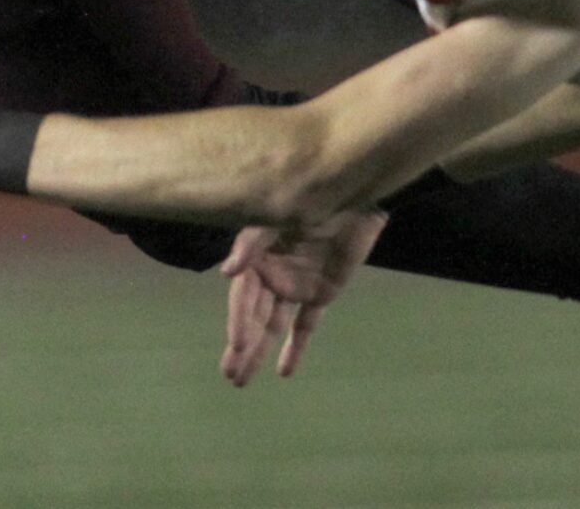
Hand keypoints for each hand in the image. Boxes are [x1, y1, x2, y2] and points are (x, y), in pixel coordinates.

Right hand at [219, 207, 386, 385]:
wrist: (353, 200)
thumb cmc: (310, 201)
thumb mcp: (276, 219)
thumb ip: (252, 245)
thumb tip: (226, 273)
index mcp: (257, 257)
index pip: (243, 296)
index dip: (238, 321)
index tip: (237, 345)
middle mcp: (272, 275)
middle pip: (254, 317)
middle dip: (242, 346)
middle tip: (231, 376)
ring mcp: (296, 287)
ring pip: (274, 325)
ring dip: (260, 351)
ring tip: (243, 380)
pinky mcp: (321, 294)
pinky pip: (306, 325)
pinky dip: (295, 348)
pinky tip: (285, 373)